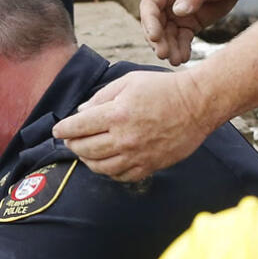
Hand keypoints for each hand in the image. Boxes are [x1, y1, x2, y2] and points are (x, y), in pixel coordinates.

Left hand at [52, 68, 210, 180]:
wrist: (198, 103)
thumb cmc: (163, 88)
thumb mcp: (128, 82)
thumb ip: (100, 97)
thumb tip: (80, 113)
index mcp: (116, 114)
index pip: (77, 127)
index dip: (63, 129)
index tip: (58, 130)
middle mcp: (124, 137)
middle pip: (84, 149)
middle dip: (72, 144)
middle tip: (71, 140)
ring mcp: (137, 154)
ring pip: (99, 166)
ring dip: (86, 160)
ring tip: (85, 152)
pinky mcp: (150, 166)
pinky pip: (120, 176)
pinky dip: (108, 171)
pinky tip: (106, 162)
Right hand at [140, 0, 246, 64]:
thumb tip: (178, 12)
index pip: (150, 4)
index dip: (149, 22)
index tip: (154, 37)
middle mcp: (165, 1)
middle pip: (155, 24)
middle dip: (158, 40)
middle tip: (163, 54)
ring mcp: (175, 14)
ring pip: (166, 35)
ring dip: (169, 48)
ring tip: (176, 60)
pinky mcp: (187, 23)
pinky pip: (181, 39)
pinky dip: (181, 49)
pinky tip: (184, 58)